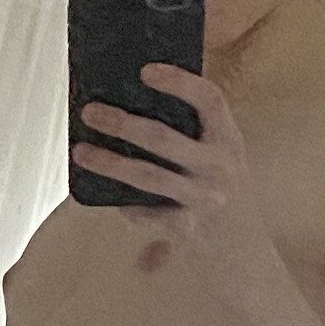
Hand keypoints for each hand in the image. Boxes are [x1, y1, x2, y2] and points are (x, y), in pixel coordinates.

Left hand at [71, 66, 278, 295]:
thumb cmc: (224, 194)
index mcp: (230, 141)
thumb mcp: (222, 158)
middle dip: (121, 123)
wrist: (244, 255)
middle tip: (90, 111)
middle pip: (163, 138)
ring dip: (109, 163)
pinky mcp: (186, 229)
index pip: (210, 100)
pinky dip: (125, 205)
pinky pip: (145, 213)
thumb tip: (144, 92)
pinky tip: (107, 195)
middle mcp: (219, 168)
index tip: (146, 70)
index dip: (179, 82)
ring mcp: (203, 200)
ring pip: (146, 176)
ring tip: (80, 151)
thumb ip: (197, 132)